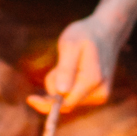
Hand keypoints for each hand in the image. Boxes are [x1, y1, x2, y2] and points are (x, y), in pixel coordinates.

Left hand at [28, 0, 136, 114]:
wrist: (106, 32)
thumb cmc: (86, 35)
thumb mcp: (70, 45)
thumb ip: (65, 69)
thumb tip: (60, 91)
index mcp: (92, 80)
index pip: (65, 103)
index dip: (46, 104)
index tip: (30, 99)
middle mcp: (100, 92)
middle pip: (65, 102)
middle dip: (55, 86)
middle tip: (59, 64)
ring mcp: (101, 95)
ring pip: (69, 99)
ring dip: (61, 84)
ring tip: (70, 63)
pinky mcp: (98, 95)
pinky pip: (75, 95)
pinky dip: (68, 84)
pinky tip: (75, 69)